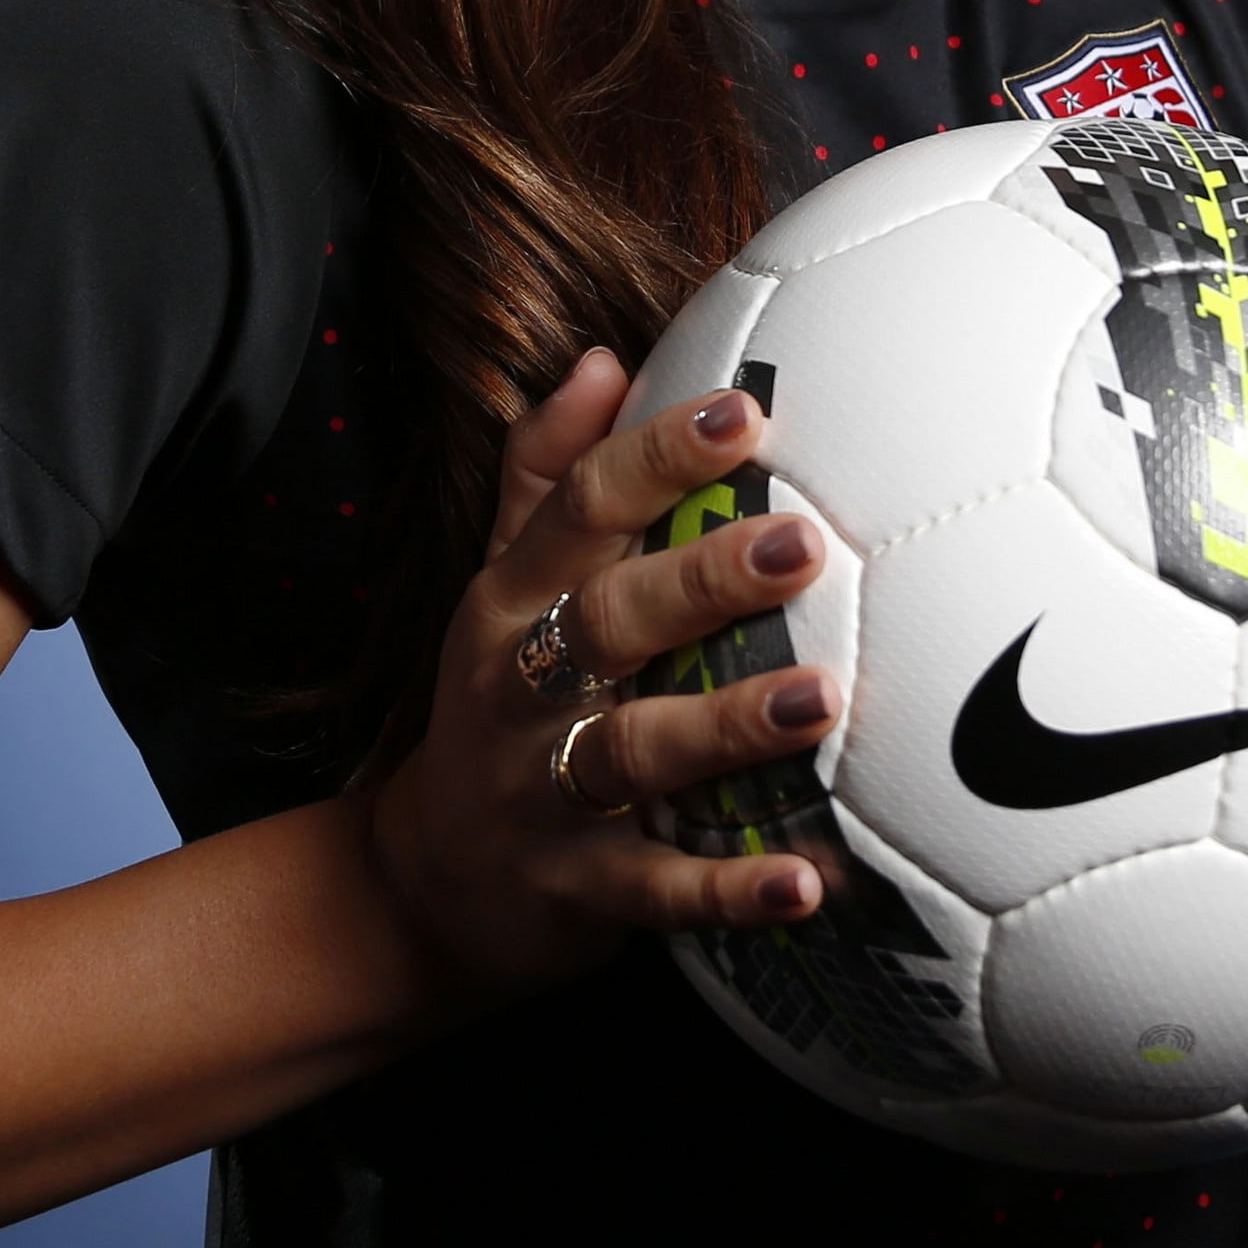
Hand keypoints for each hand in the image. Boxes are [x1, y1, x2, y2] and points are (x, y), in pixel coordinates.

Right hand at [356, 347, 839, 995]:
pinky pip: (655, 890)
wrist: (425, 884)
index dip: (656, 456)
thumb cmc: (499, 703)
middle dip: (702, 581)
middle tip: (803, 545)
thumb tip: (601, 356)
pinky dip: (726, 890)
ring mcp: (539, 792)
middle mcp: (516, 688)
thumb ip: (548, 476)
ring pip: (630, 752)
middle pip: (605, 621)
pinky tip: (805, 882)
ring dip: (726, 726)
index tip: (744, 412)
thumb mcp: (501, 584)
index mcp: (508, 601)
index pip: (578, 509)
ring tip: (823, 701)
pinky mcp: (573, 890)